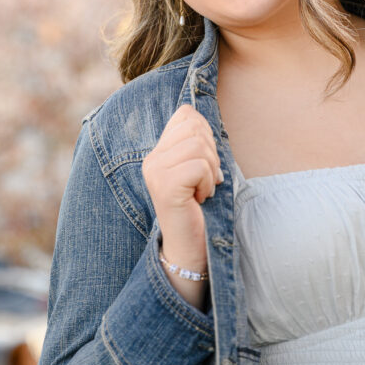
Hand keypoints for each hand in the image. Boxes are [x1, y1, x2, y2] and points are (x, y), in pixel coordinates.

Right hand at [142, 104, 222, 268]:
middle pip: (195, 126)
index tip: (205, 162)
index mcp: (158, 152)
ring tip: (202, 189)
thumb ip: (196, 143)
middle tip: (206, 179)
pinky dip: (208, 183)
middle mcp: (152, 159)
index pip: (186, 114)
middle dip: (212, 152)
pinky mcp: (165, 186)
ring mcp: (155, 172)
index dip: (206, 133)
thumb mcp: (197, 169)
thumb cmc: (200, 209)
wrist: (190, 250)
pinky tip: (199, 199)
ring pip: (198, 145)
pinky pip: (199, 166)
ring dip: (211, 169)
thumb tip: (204, 117)